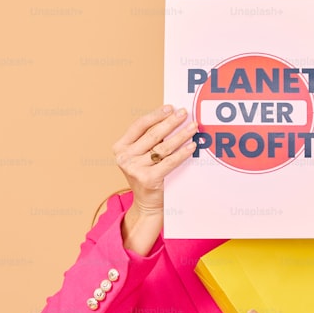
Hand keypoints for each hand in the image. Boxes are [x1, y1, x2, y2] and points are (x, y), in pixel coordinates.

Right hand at [112, 105, 197, 253]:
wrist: (148, 205)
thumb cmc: (148, 175)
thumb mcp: (143, 156)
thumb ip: (150, 141)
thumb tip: (173, 118)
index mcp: (120, 147)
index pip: (139, 125)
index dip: (156, 115)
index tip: (170, 107)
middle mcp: (124, 157)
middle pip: (153, 134)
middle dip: (171, 122)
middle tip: (185, 113)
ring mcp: (134, 169)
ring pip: (163, 147)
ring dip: (180, 135)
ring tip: (193, 127)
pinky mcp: (147, 178)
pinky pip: (169, 161)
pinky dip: (182, 152)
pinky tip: (192, 145)